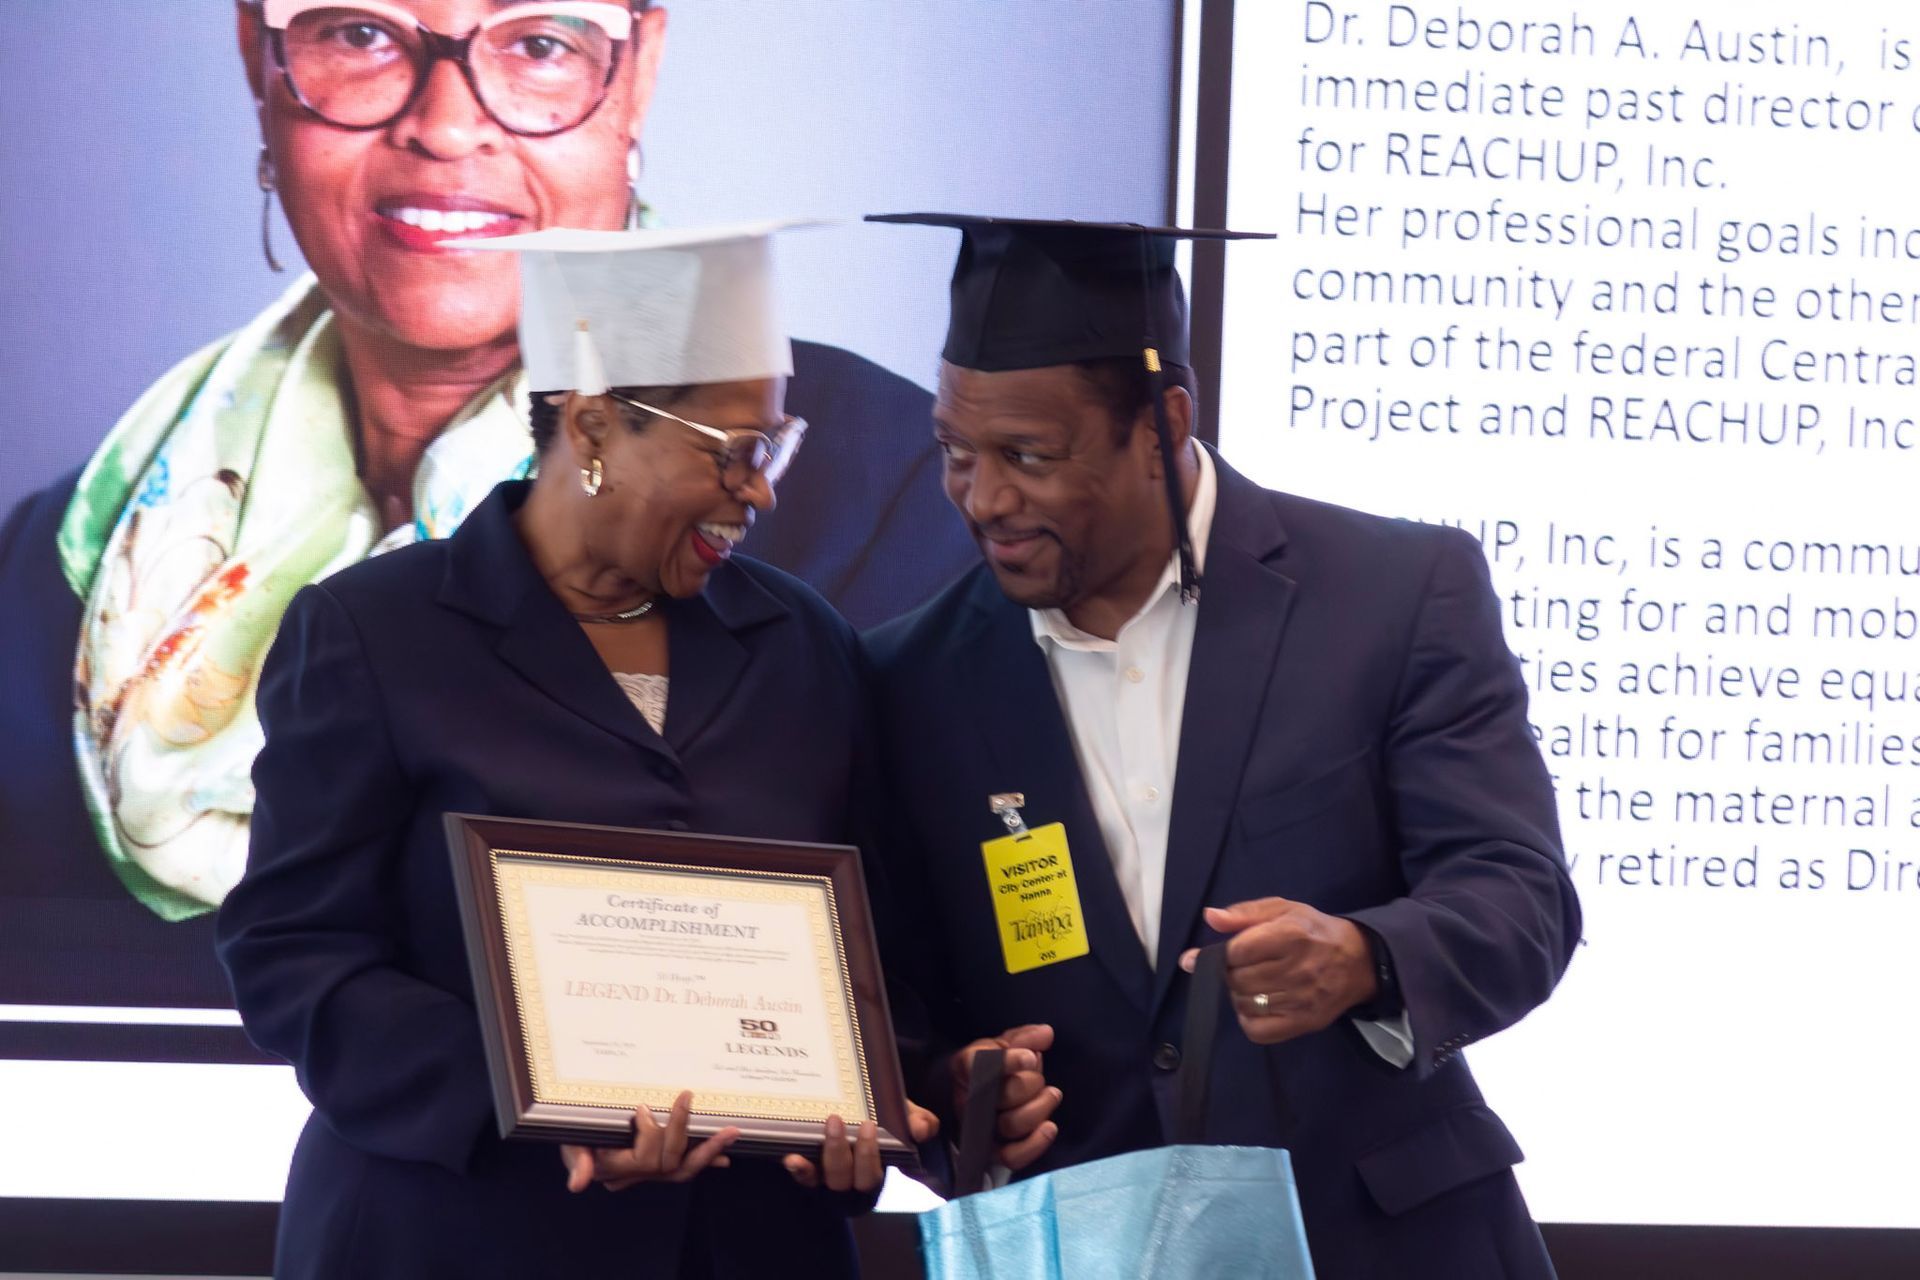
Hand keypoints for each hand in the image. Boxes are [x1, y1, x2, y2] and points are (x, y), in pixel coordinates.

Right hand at [560, 1090, 738, 1191]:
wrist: (579, 1134)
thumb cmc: (574, 1136)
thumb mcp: (570, 1143)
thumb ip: (576, 1161)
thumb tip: (578, 1184)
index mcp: (615, 1169)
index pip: (644, 1159)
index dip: (649, 1133)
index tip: (642, 1107)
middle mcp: (635, 1175)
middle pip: (669, 1162)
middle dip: (680, 1130)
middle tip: (686, 1097)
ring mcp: (651, 1173)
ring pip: (684, 1169)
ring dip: (709, 1150)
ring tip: (731, 1132)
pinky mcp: (662, 1165)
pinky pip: (687, 1168)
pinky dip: (705, 1160)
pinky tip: (723, 1157)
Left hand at [780, 1103, 938, 1191]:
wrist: (862, 1109)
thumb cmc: (886, 1119)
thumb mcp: (905, 1116)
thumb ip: (918, 1121)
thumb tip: (921, 1129)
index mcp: (873, 1175)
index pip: (871, 1176)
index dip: (867, 1156)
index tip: (868, 1126)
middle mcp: (849, 1184)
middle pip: (843, 1179)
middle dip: (839, 1152)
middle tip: (836, 1119)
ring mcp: (826, 1179)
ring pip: (821, 1179)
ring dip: (817, 1159)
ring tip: (813, 1133)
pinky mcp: (808, 1171)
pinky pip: (803, 1177)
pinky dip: (798, 1169)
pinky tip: (791, 1158)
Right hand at [952, 1023, 1060, 1171]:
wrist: (981, 1092)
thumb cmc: (995, 1065)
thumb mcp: (1006, 1044)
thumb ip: (1025, 1038)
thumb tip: (1046, 1034)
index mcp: (966, 1066)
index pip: (978, 1064)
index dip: (1008, 1062)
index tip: (1031, 1057)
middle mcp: (968, 1099)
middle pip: (1003, 1095)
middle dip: (1031, 1083)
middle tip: (1039, 1076)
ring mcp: (980, 1128)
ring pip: (1011, 1124)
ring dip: (1039, 1108)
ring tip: (1052, 1094)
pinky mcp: (993, 1151)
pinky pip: (1011, 1156)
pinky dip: (1034, 1145)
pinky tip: (1050, 1127)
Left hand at [1180, 898, 1375, 1045]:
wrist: (1358, 961)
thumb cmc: (1314, 931)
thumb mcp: (1283, 909)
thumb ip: (1244, 913)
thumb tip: (1210, 917)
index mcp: (1290, 936)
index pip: (1237, 951)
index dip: (1220, 953)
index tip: (1215, 954)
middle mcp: (1297, 970)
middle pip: (1237, 979)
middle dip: (1229, 973)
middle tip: (1239, 967)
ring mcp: (1301, 1000)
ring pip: (1244, 1004)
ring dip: (1237, 994)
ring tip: (1249, 984)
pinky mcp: (1305, 1023)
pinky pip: (1258, 1031)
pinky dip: (1247, 1019)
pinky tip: (1254, 1006)